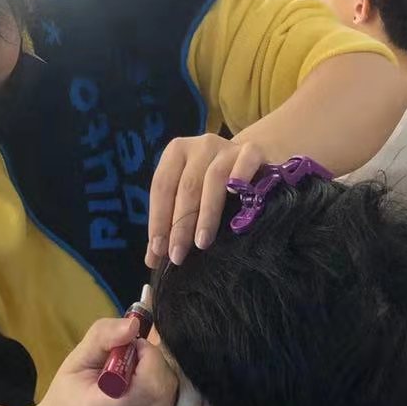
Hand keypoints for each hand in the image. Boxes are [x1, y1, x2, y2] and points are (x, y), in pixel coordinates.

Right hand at [36, 317, 176, 405]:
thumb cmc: (67, 399)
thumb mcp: (74, 362)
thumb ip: (103, 337)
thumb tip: (134, 324)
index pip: (150, 382)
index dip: (147, 355)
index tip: (130, 348)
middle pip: (166, 387)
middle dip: (155, 364)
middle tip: (132, 363)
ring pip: (175, 397)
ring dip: (161, 379)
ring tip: (135, 381)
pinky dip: (166, 396)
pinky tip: (146, 396)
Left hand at [146, 132, 279, 267]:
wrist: (252, 161)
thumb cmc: (212, 185)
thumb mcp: (189, 198)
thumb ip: (169, 223)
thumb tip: (152, 260)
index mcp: (177, 153)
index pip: (161, 186)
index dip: (158, 219)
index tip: (158, 250)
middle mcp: (200, 146)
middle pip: (187, 186)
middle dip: (180, 224)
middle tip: (178, 255)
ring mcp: (227, 147)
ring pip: (214, 178)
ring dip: (206, 213)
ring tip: (201, 243)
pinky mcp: (254, 151)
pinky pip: (246, 162)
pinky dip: (240, 177)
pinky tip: (235, 195)